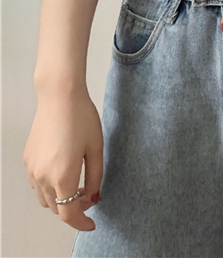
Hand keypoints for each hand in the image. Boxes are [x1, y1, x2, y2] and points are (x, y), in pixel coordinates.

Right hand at [23, 86, 102, 230]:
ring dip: (60, 198)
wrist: (59, 96)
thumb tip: (94, 197)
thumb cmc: (82, 118)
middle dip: (74, 208)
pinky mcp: (28, 160)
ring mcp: (32, 169)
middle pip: (56, 208)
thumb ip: (96, 176)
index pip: (69, 214)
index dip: (81, 223)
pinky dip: (50, 186)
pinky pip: (37, 183)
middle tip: (91, 194)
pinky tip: (64, 170)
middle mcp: (43, 177)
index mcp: (62, 176)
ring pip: (44, 198)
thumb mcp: (96, 148)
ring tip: (78, 182)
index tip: (92, 224)